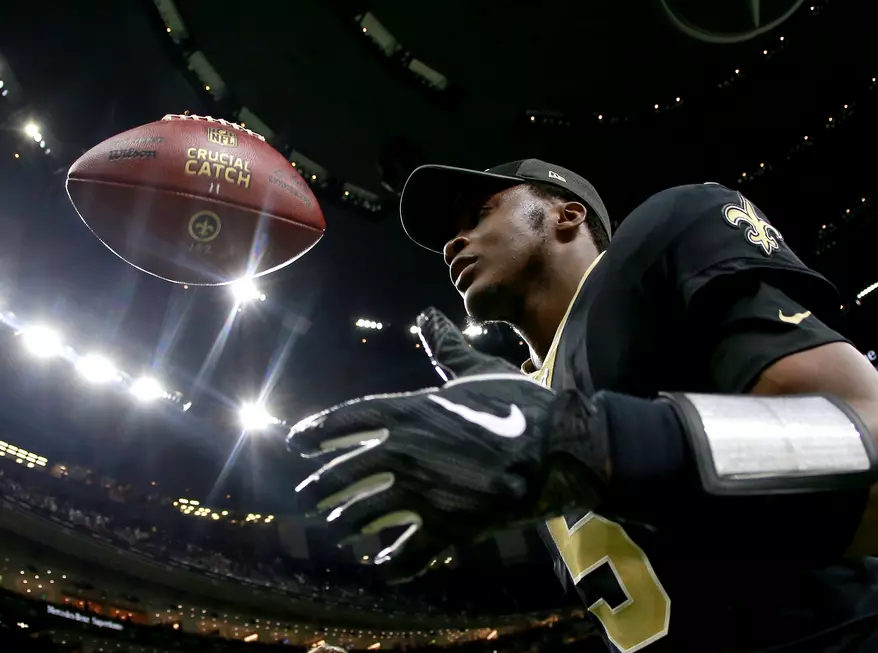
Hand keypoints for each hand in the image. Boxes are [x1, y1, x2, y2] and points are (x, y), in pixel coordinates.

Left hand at [288, 307, 608, 582]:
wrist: (559, 448)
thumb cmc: (520, 405)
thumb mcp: (478, 372)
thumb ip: (446, 349)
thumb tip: (426, 317)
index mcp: (410, 411)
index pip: (348, 420)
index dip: (317, 431)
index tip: (295, 441)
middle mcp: (405, 451)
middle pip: (344, 473)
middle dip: (322, 486)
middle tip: (308, 496)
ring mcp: (423, 491)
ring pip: (366, 514)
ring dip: (348, 523)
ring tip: (339, 529)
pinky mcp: (447, 526)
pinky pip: (408, 552)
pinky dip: (394, 563)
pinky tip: (384, 566)